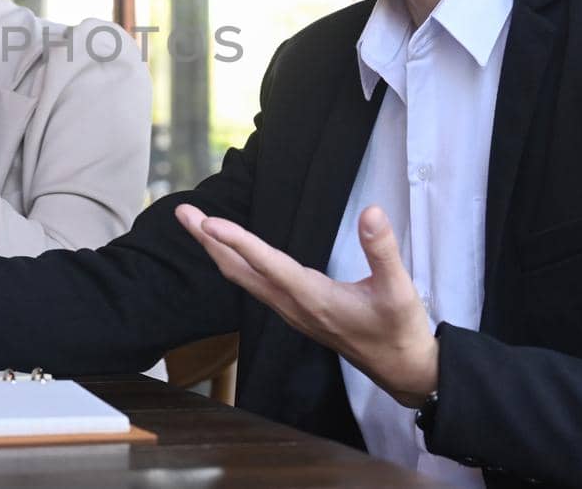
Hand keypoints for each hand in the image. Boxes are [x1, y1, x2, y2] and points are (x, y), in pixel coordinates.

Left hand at [176, 203, 437, 406]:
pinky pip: (252, 284)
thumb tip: (371, 213)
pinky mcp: (293, 310)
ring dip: (216, 250)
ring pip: (242, 278)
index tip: (209, 222)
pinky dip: (233, 261)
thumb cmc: (398, 329)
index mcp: (314, 298)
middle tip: (182, 212)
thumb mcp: (399, 290)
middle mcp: (292, 305)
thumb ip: (383, 251)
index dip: (238, 242)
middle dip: (208, 241)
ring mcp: (289, 310)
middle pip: (239, 271)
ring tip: (194, 223)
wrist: (400, 368)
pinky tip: (226, 249)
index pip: (268, 265)